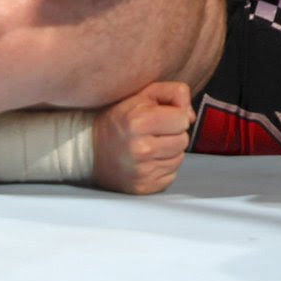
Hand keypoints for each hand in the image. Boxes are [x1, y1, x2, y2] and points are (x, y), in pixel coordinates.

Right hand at [92, 81, 193, 195]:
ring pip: (179, 159)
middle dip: (172, 135)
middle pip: (183, 140)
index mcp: (139, 122)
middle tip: (153, 133)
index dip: (174, 117)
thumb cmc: (119, 120)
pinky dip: (162, 168)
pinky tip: (146, 162)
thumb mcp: (143, 95)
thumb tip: (190, 117)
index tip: (160, 118)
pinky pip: (170, 176)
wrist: (89, 150)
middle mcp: (141, 148)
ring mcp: (142, 171)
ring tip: (149, 146)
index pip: (182, 120)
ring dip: (169, 152)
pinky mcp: (143, 187)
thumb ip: (174, 93)